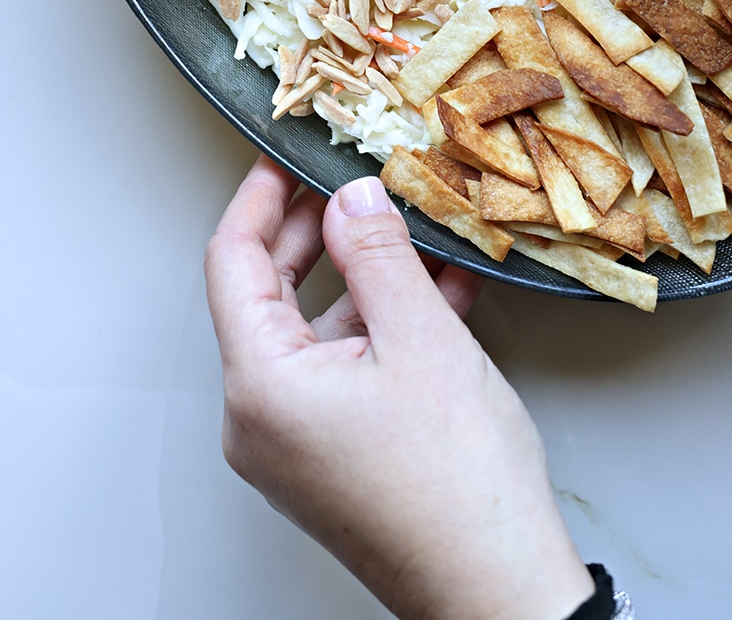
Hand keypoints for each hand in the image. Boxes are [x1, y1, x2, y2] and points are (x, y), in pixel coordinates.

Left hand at [205, 156, 593, 619]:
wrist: (499, 592)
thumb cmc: (459, 485)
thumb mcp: (420, 338)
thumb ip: (377, 252)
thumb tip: (352, 195)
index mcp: (261, 387)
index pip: (232, 263)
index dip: (260, 199)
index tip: (285, 156)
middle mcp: (261, 420)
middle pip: (269, 296)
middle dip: (316, 232)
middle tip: (349, 182)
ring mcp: (295, 445)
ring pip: (314, 331)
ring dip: (362, 278)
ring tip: (411, 233)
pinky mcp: (332, 459)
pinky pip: (341, 370)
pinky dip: (380, 327)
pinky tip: (436, 295)